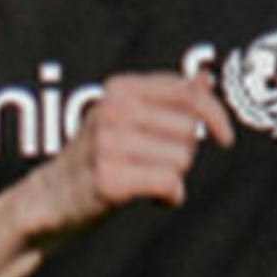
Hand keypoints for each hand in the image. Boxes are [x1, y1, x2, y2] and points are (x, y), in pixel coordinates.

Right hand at [48, 67, 223, 230]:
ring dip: (174, 177)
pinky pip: (169, 184)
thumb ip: (167, 97)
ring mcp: (108, 145)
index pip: (187, 93)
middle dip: (183, 153)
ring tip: (145, 179)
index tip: (225, 138)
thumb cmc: (98, 155)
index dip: (215, 116)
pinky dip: (169, 197)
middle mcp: (113, 111)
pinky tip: (151, 199)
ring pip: (182, 159)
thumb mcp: (127, 116)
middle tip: (155, 164)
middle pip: (188, 131)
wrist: (52, 196)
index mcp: (120, 89)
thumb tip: (205, 77)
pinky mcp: (110, 180)